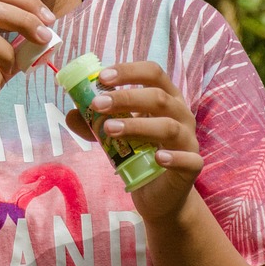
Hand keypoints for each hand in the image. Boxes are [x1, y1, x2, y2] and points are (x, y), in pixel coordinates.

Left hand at [63, 61, 202, 219]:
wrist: (159, 194)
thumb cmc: (140, 155)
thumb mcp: (115, 136)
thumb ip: (95, 124)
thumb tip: (71, 113)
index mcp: (166, 98)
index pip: (153, 73)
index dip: (129, 71)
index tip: (102, 77)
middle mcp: (181, 115)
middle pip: (158, 98)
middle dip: (125, 98)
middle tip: (97, 104)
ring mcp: (189, 140)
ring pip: (168, 127)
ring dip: (137, 126)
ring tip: (109, 130)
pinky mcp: (193, 166)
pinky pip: (188, 159)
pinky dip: (174, 157)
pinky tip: (157, 158)